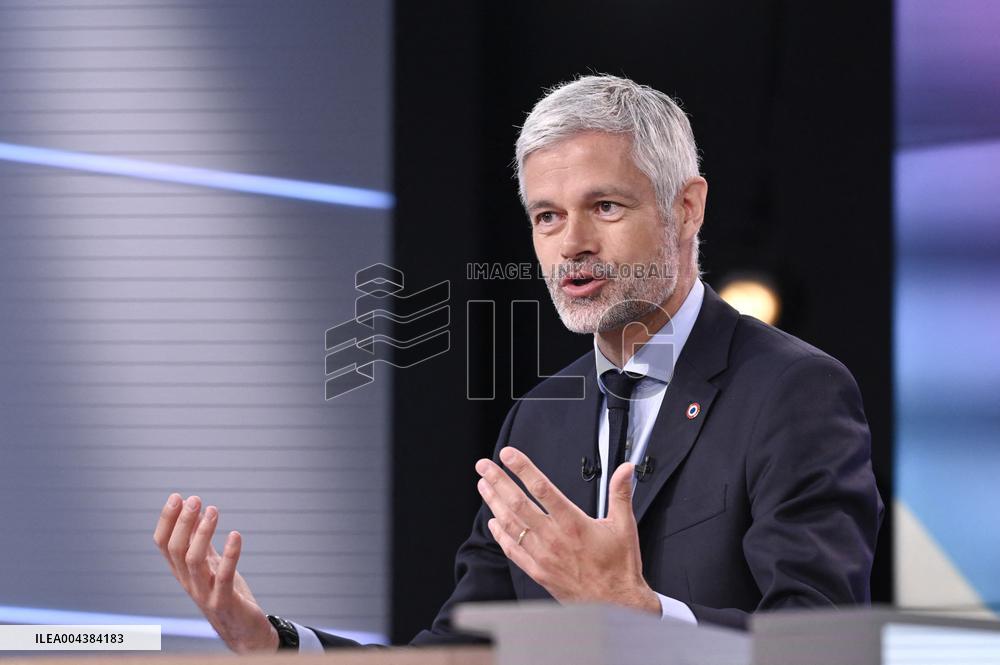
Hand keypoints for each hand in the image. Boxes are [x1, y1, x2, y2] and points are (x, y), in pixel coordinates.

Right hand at [153, 494, 278, 652]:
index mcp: (182, 572)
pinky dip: (230, 554)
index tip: (176, 496)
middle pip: (176, 550)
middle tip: (195, 499)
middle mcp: (188, 582)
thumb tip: (193, 510)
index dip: (167, 521)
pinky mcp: (224, 601)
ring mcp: (204, 593)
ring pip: (194, 561)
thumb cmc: (226, 594)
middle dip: (183, 522)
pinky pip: (224, 577)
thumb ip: (200, 541)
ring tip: (213, 510)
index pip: (163, 545)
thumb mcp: (211, 564)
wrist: (244, 632)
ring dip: (203, 533)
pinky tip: (235, 535)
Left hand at [475, 447, 659, 614]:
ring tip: (484, 485)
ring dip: (494, 503)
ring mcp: (542, 556)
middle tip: (484, 466)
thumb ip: (620, 493)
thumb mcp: (624, 526)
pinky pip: (512, 550)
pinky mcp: (538, 571)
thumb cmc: (619, 567)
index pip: (542, 488)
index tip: (508, 455)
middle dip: (498, 481)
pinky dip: (500, 534)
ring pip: (511, 524)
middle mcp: (553, 538)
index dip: (523, 468)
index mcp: (573, 523)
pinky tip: (493, 522)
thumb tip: (626, 469)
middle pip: (518, 503)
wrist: (615, 605)